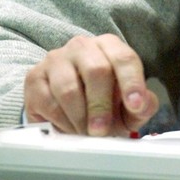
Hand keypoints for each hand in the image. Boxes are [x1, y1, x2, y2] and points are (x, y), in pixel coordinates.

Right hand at [24, 34, 158, 136]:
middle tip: (102, 130)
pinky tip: (69, 127)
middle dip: (102, 105)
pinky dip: (61, 121)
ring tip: (86, 133)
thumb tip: (144, 104)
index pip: (124, 58)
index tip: (135, 105)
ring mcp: (57, 59)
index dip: (132, 83)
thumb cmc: (103, 98)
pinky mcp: (35, 77)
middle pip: (96, 70)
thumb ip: (142, 105)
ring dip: (80, 118)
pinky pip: (48, 102)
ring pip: (69, 88)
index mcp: (109, 46)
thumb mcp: (127, 105)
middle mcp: (83, 46)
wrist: (67, 100)